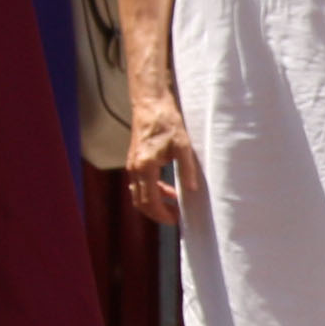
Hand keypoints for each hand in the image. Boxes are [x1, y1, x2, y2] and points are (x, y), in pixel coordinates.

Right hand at [126, 82, 199, 229]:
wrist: (152, 105)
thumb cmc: (167, 123)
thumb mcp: (183, 145)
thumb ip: (187, 169)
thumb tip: (192, 189)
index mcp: (145, 167)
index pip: (150, 201)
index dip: (162, 214)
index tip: (177, 219)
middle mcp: (135, 169)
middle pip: (140, 202)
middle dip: (157, 213)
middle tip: (176, 217)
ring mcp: (132, 166)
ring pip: (138, 195)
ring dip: (155, 203)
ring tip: (175, 204)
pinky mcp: (134, 162)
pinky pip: (139, 185)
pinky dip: (152, 192)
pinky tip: (168, 190)